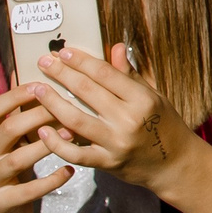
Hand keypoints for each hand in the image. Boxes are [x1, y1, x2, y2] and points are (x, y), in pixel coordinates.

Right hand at [0, 84, 72, 212]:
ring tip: (71, 134)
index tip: (41, 84)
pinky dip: (50, 180)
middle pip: (7, 129)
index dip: (15, 95)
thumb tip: (28, 75)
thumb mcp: (11, 142)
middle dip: (37, 115)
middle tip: (66, 106)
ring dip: (45, 145)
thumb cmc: (13, 169)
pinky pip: (27, 191)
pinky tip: (69, 170)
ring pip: (16, 159)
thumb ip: (17, 114)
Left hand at [24, 44, 209, 198]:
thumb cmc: (164, 125)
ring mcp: (116, 143)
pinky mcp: (107, 163)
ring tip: (36, 89)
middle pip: (87, 92)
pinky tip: (42, 130)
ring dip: (52, 102)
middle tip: (44, 62)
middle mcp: (128, 119)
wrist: (175, 165)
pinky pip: (75, 153)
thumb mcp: (153, 96)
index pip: (105, 74)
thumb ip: (129, 74)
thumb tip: (115, 47)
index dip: (82, 61)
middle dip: (62, 74)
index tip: (64, 52)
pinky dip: (56, 143)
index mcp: (142, 99)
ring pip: (75, 119)